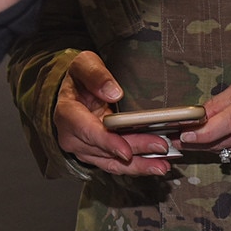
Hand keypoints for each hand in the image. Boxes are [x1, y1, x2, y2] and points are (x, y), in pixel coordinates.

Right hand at [53, 52, 170, 176]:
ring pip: (112, 163)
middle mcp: (73, 137)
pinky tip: (155, 165)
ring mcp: (84, 149)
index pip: (88, 132)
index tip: (126, 152)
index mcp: (68, 114)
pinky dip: (136, 166)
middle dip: (135, 151)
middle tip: (160, 147)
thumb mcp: (84, 64)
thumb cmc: (79, 78)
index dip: (108, 143)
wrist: (74, 90)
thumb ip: (96, 75)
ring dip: (138, 165)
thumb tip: (113, 92)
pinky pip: (116, 164)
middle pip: (106, 150)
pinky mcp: (96, 155)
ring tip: (162, 165)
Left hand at [177, 76, 230, 161]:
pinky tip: (210, 141)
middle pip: (221, 139)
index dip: (204, 131)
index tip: (185, 135)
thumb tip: (197, 114)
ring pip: (223, 149)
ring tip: (187, 139)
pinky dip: (219, 148)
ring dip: (204, 145)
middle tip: (174, 136)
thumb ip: (219, 101)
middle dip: (195, 139)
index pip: (228, 122)